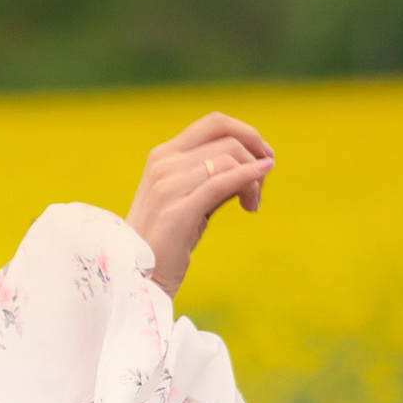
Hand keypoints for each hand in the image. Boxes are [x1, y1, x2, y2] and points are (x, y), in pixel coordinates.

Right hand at [126, 112, 273, 298]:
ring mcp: (166, 187)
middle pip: (228, 140)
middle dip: (256, 158)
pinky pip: (222, 183)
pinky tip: (255, 198)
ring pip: (229, 160)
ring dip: (254, 181)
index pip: (214, 123)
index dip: (247, 133)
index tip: (264, 157)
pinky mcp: (176, 213)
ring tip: (251, 206)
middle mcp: (162, 165)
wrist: (139, 278)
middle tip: (261, 189)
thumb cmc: (168, 241)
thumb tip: (258, 163)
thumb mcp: (191, 198)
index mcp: (163, 156)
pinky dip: (248, 182)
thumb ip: (216, 176)